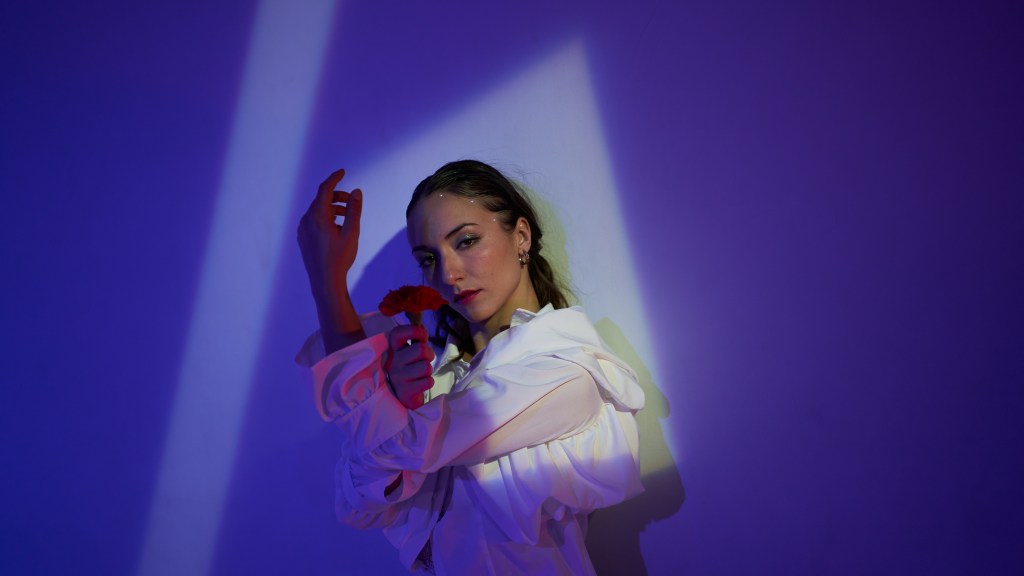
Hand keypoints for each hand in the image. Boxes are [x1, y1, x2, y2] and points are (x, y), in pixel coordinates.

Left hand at [297, 168, 361, 301]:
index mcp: (318, 216)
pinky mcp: (302, 238)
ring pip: (316, 211)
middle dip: (336, 196)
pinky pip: (312, 221)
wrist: (324, 280)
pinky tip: (335, 228)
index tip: (342, 172)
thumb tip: (356, 192)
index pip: (325, 189)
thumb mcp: (352, 232)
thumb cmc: (340, 257)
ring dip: (331, 208)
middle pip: (320, 199)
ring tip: (345, 218)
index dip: (334, 178)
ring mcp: (302, 229)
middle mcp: (306, 220)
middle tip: (351, 201)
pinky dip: (324, 218)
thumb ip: (353, 210)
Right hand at [383, 324, 434, 408]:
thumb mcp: (407, 352)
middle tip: (425, 360)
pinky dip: (428, 382)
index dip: (415, 331)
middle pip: (421, 349)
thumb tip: (422, 327)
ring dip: (428, 370)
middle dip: (429, 354)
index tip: (422, 336)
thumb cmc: (406, 369)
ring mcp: (397, 378)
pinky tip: (420, 384)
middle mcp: (391, 362)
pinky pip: (428, 382)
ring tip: (421, 374)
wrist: (400, 397)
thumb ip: (415, 339)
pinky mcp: (405, 393)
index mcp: (391, 349)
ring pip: (426, 367)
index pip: (399, 333)